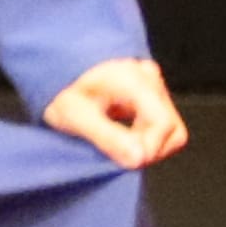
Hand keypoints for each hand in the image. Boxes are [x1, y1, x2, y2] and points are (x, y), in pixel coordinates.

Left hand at [42, 57, 187, 166]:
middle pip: (172, 128)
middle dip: (149, 149)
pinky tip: (121, 136)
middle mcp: (149, 77)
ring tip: (117, 144)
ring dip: (148, 144)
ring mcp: (152, 83)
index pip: (163, 124)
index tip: (124, 162)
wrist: (52, 64)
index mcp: (133, 80)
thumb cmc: (61, 87)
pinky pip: (161, 122)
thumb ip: (108, 138)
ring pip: (170, 128)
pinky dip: (145, 136)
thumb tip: (139, 159)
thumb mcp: (75, 116)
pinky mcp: (150, 91)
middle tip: (118, 155)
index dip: (149, 150)